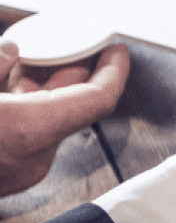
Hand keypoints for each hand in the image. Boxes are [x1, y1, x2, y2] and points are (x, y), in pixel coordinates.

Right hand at [0, 42, 129, 194]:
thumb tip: (12, 51)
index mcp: (31, 128)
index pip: (98, 98)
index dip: (114, 70)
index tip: (117, 51)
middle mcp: (35, 156)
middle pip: (73, 106)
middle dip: (70, 72)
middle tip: (67, 44)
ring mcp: (22, 172)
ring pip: (48, 122)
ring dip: (42, 91)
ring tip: (24, 61)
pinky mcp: (8, 178)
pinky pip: (31, 137)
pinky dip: (27, 111)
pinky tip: (8, 92)